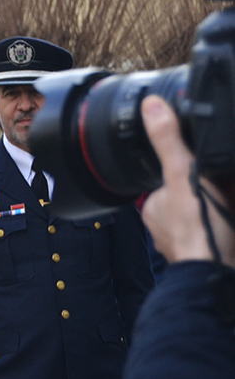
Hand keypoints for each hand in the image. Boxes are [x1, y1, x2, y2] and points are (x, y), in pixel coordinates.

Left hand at [140, 96, 234, 265]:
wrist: (222, 271)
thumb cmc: (199, 228)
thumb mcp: (182, 174)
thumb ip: (167, 141)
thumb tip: (151, 107)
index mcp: (154, 207)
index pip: (172, 177)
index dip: (192, 169)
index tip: (207, 165)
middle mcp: (169, 226)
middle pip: (194, 194)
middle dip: (211, 188)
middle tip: (226, 185)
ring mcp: (193, 240)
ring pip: (211, 211)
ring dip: (225, 203)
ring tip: (233, 199)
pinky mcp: (217, 248)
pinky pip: (225, 227)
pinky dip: (231, 221)